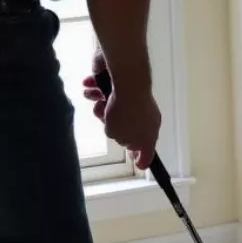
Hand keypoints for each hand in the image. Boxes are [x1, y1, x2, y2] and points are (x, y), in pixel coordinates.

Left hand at [83, 52, 160, 169]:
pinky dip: (94, 91)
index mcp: (150, 128)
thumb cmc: (126, 111)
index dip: (142, 156)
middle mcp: (142, 113)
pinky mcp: (117, 82)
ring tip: (98, 102)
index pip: (148, 147)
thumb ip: (125, 142)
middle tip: (108, 121)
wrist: (125, 78)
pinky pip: (102, 92)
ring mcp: (130, 97)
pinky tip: (92, 89)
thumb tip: (125, 140)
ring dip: (98, 108)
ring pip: (109, 110)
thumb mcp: (123, 136)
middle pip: (124, 128)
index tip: (139, 164)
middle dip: (110, 125)